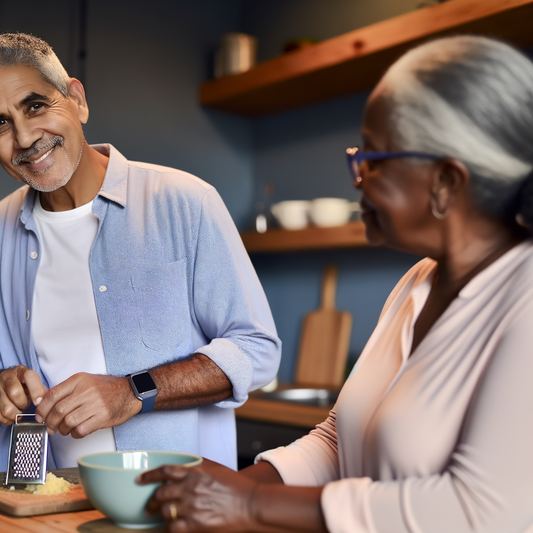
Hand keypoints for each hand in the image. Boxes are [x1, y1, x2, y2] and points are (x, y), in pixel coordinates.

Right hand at [0, 365, 46, 424]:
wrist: (5, 382)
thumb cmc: (22, 383)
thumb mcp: (31, 381)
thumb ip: (40, 389)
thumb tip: (48, 401)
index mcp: (21, 371)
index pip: (30, 376)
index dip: (36, 391)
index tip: (39, 402)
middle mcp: (7, 377)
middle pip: (15, 393)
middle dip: (23, 404)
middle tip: (25, 404)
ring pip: (7, 408)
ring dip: (15, 414)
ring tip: (18, 410)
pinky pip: (0, 416)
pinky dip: (7, 419)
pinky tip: (11, 415)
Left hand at [35, 373, 140, 437]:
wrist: (130, 392)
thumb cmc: (107, 388)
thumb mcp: (86, 381)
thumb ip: (67, 390)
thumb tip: (43, 403)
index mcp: (79, 380)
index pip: (52, 395)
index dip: (42, 409)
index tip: (40, 416)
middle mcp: (86, 390)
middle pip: (58, 410)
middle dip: (50, 422)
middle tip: (50, 427)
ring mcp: (95, 404)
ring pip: (68, 422)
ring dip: (63, 429)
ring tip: (65, 429)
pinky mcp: (103, 417)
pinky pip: (81, 430)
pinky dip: (75, 434)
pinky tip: (77, 431)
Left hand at [137, 458, 257, 532]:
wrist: (250, 503)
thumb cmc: (236, 486)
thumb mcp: (216, 468)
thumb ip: (198, 466)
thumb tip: (184, 466)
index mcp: (195, 472)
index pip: (165, 471)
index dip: (149, 475)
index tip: (140, 479)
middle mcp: (190, 489)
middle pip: (160, 493)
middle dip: (152, 500)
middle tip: (150, 505)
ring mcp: (192, 508)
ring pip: (164, 511)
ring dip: (161, 514)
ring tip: (163, 516)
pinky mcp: (196, 525)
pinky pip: (172, 528)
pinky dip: (169, 527)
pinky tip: (172, 526)